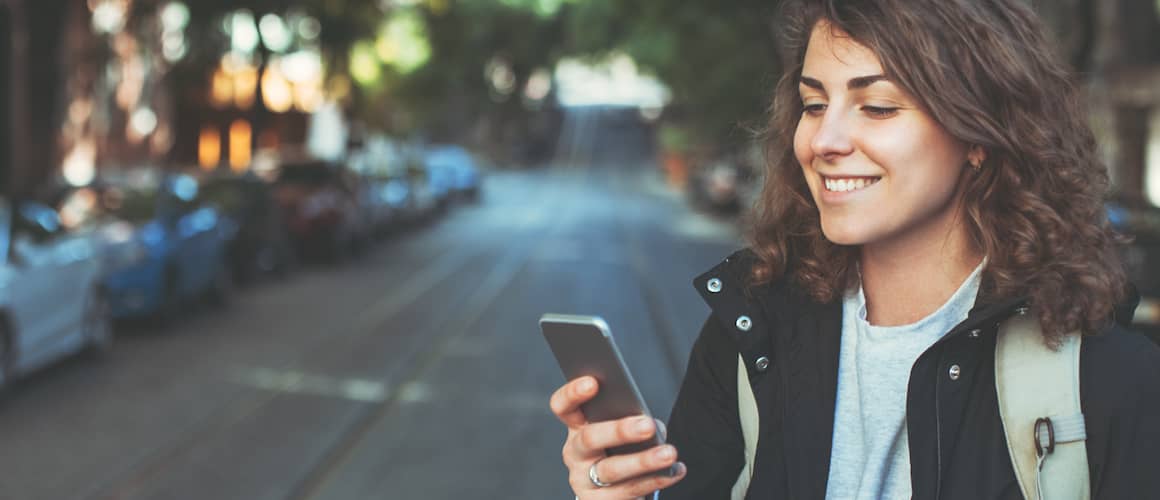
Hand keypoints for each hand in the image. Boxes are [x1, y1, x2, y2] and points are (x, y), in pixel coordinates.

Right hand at [550, 376, 686, 498]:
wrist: (611, 492)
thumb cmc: (619, 449)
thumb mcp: (618, 431)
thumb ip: (630, 419)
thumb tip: (652, 424)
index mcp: (577, 427)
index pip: (564, 407)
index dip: (573, 394)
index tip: (593, 382)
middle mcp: (575, 453)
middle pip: (589, 438)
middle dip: (619, 431)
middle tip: (647, 425)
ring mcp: (584, 481)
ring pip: (611, 470)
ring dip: (643, 461)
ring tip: (669, 453)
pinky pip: (629, 492)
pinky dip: (656, 480)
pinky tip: (674, 471)